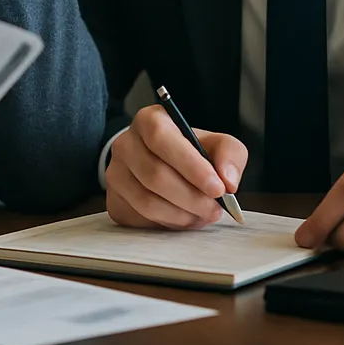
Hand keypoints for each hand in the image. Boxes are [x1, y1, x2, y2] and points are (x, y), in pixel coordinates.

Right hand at [105, 105, 247, 228]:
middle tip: (216, 209)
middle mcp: (125, 144)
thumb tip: (228, 181)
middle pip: (155, 175)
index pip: (162, 139)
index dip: (190, 165)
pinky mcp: (114, 201)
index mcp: (148, 120)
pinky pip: (141, 219)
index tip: (218, 188)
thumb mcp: (215, 143)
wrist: (161, 164)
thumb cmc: (189, 152)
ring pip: (147, 202)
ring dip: (182, 214)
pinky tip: (184, 217)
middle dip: (192, 198)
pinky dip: (169, 224)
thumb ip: (229, 154)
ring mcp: (115, 174)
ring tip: (202, 214)